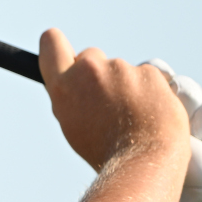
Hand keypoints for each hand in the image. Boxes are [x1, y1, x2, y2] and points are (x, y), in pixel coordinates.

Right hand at [39, 29, 189, 171]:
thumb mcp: (73, 124)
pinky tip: (150, 113)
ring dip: (126, 86)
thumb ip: (71, 97)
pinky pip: (147, 76)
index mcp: (63, 86)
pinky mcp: (149, 72)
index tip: (67, 55)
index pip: (51, 43)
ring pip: (121, 69)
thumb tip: (74, 83)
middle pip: (90, 56)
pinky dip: (149, 91)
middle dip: (97, 73)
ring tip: (132, 117)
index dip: (57, 46)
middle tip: (108, 103)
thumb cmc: (106, 150)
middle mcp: (89, 70)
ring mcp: (121, 69)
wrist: (144, 158)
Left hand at [144, 60, 201, 201]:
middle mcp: (174, 120)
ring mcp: (201, 127)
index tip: (165, 87)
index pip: (155, 79)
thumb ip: (137, 118)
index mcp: (149, 119)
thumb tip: (128, 86)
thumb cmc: (171, 180)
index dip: (161, 78)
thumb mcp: (147, 145)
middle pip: (185, 86)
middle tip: (185, 126)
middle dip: (188, 100)